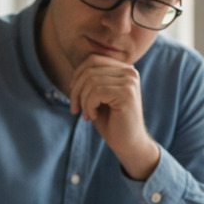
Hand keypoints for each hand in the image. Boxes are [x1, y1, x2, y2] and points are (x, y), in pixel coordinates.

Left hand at [69, 55, 159, 179]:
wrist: (128, 144)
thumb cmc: (111, 122)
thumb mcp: (97, 97)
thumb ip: (90, 80)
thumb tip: (74, 70)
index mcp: (123, 69)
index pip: (92, 60)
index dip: (77, 76)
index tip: (74, 97)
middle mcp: (129, 71)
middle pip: (89, 69)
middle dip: (76, 90)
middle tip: (75, 109)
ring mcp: (130, 81)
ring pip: (91, 81)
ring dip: (83, 101)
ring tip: (87, 115)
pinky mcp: (127, 93)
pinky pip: (96, 92)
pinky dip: (89, 106)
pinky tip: (93, 116)